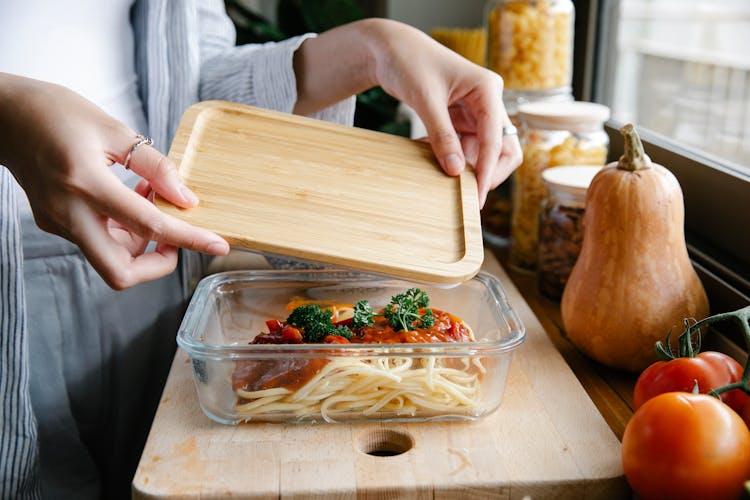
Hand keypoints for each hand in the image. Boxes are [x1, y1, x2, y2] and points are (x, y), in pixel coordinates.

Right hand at [0, 74, 228, 288]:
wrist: (4, 116)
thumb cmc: (54, 113)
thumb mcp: (113, 130)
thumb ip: (155, 167)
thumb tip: (187, 198)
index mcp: (86, 183)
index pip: (149, 226)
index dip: (190, 239)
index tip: (219, 245)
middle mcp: (69, 213)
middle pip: (121, 272)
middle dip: (158, 264)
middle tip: (176, 235)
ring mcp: (59, 223)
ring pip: (109, 260)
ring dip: (142, 241)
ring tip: (151, 196)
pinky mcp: (55, 223)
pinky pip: (98, 241)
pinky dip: (124, 230)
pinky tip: (131, 196)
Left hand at [293, 19, 521, 207]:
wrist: (390, 50)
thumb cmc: (409, 63)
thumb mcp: (425, 100)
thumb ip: (442, 136)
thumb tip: (457, 172)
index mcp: (488, 89)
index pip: (496, 140)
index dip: (487, 171)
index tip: (477, 197)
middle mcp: (488, 101)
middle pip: (504, 149)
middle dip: (488, 172)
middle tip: (467, 195)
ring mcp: (477, 111)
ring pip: (483, 152)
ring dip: (464, 166)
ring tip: (438, 172)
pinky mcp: (462, 119)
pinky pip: (465, 147)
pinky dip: (450, 156)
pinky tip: (429, 155)